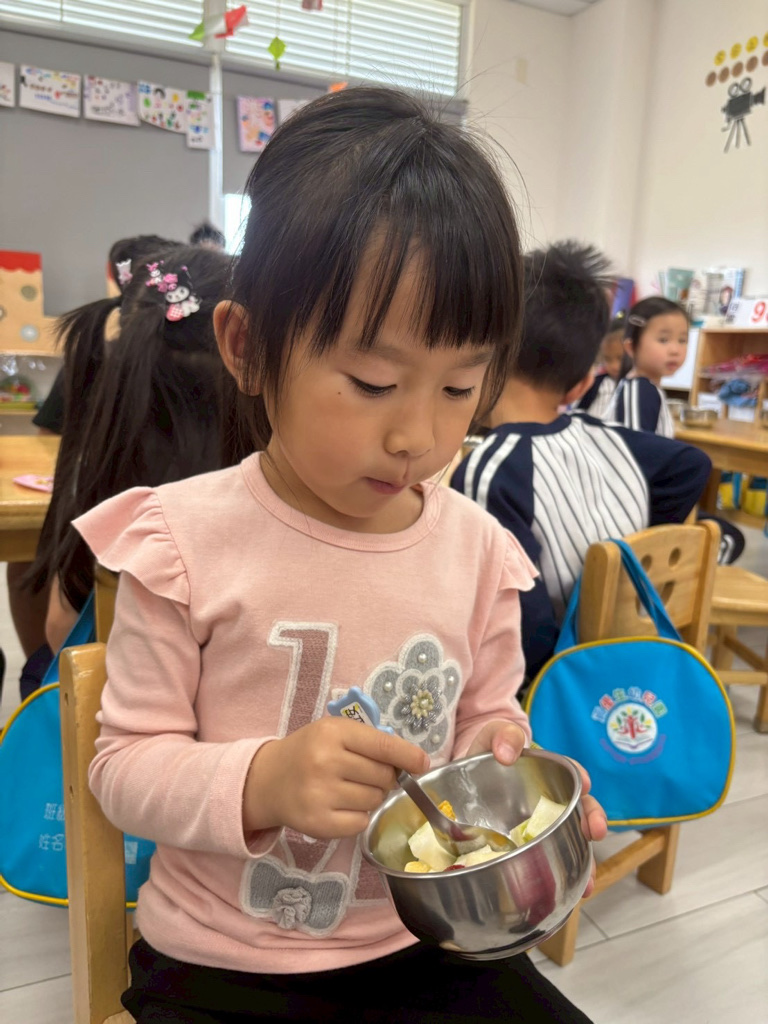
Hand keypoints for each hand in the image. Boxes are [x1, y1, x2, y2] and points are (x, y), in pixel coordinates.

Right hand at [243, 717, 429, 840]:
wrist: (268, 780)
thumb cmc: (309, 751)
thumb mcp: (333, 732)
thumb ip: (369, 741)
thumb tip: (413, 762)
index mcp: (332, 733)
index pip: (383, 746)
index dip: (408, 756)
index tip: (423, 764)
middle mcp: (326, 762)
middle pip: (383, 776)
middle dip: (385, 777)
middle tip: (366, 774)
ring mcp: (320, 794)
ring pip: (374, 800)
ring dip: (371, 797)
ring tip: (349, 789)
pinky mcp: (318, 824)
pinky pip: (361, 823)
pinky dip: (359, 817)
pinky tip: (341, 806)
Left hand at [466, 725, 607, 897]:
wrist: (459, 785)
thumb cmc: (484, 757)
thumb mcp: (491, 737)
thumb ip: (502, 735)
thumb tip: (508, 753)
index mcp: (547, 772)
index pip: (571, 773)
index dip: (581, 778)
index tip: (586, 785)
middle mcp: (552, 801)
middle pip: (581, 809)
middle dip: (593, 819)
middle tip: (595, 831)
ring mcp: (543, 827)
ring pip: (573, 842)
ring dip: (586, 861)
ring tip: (589, 881)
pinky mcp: (531, 848)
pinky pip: (553, 863)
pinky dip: (566, 879)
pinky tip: (575, 895)